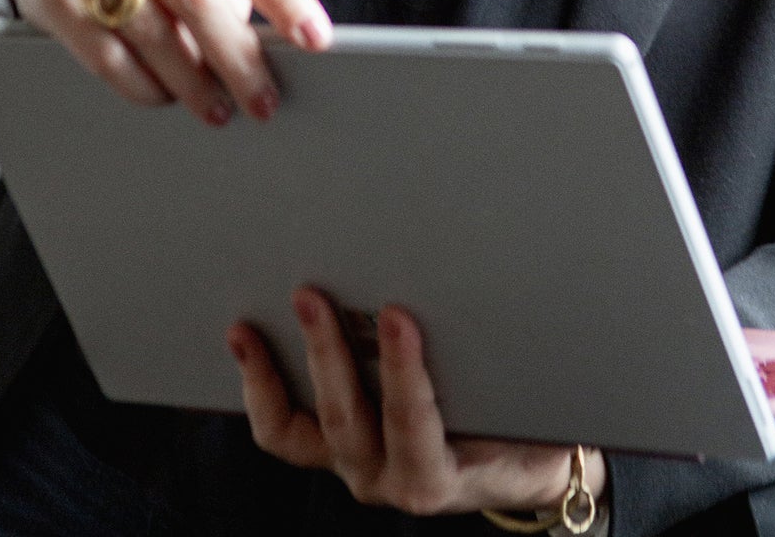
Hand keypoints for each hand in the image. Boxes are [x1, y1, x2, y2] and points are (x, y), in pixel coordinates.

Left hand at [228, 284, 606, 519]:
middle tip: (311, 297)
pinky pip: (285, 432)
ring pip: (301, 430)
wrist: (521, 468)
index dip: (402, 373)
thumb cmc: (527, 428)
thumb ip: (505, 368)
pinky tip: (246, 344)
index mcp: (437, 475)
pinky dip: (261, 389)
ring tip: (251, 327)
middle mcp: (387, 478)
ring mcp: (354, 465)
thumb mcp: (528, 406)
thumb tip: (499, 297)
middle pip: (346, 419)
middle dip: (325, 354)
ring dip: (273, 376)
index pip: (413, 425)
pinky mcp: (332, 451)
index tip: (397, 316)